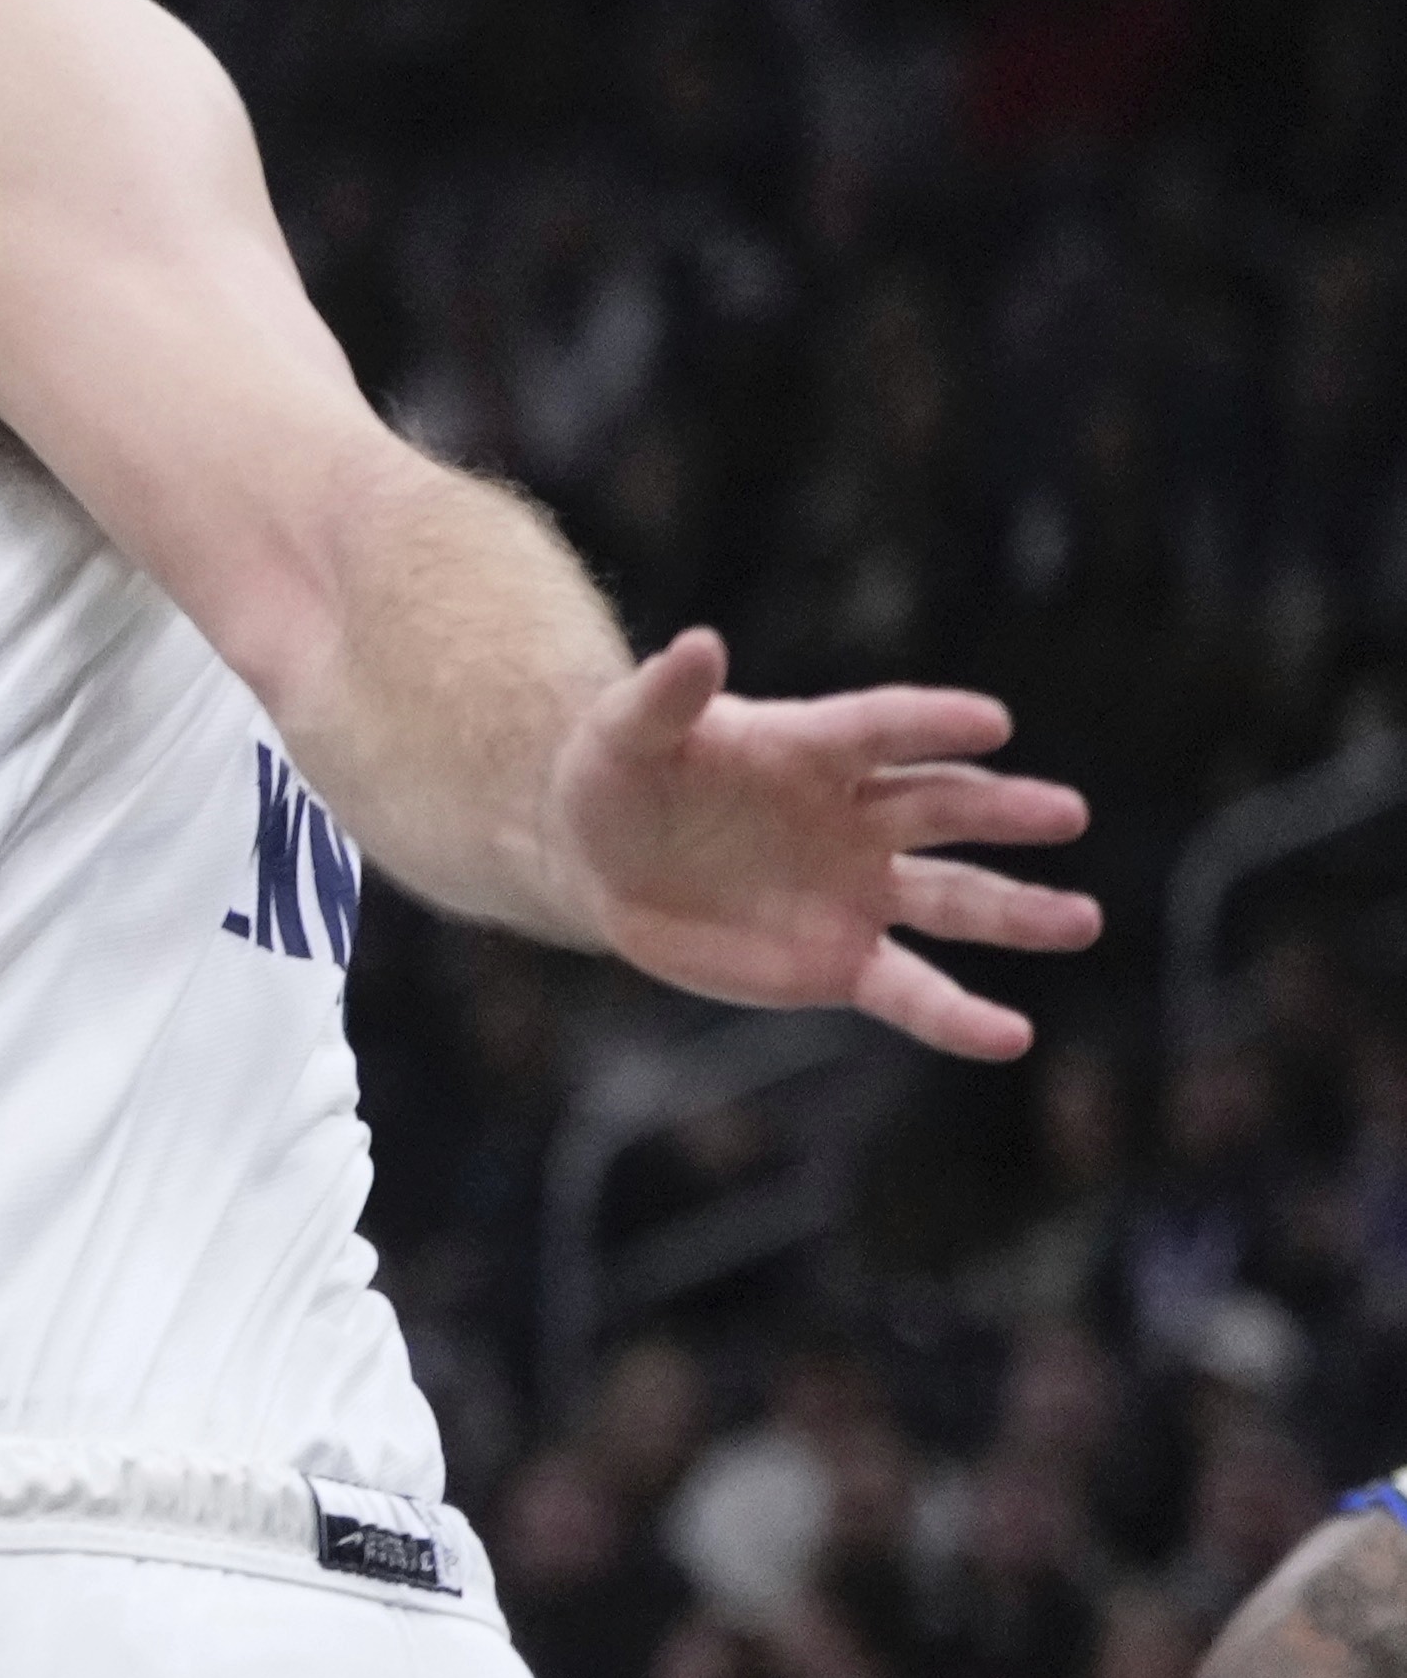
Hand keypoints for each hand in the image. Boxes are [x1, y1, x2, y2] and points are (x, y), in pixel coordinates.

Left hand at [545, 627, 1100, 1060]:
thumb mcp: (622, 733)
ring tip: (1079, 921)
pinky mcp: (843, 961)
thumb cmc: (615, 776)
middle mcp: (856, 816)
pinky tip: (1010, 1036)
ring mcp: (858, 890)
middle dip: (1003, 812)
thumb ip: (665, 696)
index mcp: (812, 747)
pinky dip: (957, 1016)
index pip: (882, 729)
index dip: (931, 724)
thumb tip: (698, 641)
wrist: (598, 860)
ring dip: (1016, 913)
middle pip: (942, 807)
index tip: (992, 722)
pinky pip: (910, 990)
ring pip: (952, 901)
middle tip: (1065, 813)